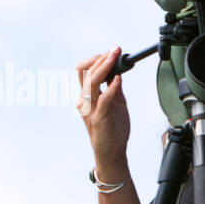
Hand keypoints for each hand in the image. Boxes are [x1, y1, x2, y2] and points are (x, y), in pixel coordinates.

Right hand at [76, 48, 130, 170]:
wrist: (112, 153)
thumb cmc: (113, 129)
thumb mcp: (116, 103)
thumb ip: (114, 88)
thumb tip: (118, 71)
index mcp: (87, 97)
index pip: (85, 72)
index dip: (97, 59)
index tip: (112, 52)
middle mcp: (85, 101)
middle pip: (86, 73)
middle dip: (101, 59)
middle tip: (114, 50)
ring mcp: (90, 109)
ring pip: (91, 82)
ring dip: (104, 67)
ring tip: (115, 57)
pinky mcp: (99, 118)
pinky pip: (104, 99)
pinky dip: (112, 87)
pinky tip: (119, 78)